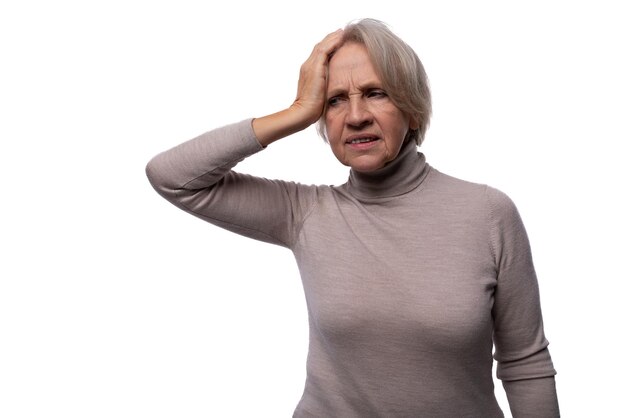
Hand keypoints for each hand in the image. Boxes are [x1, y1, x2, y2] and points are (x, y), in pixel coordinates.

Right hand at [252, 29, 343, 145]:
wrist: (303, 112)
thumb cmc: (312, 109)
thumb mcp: (320, 94)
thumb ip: (325, 86)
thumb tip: (335, 87)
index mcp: (308, 71)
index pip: (319, 54)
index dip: (328, 46)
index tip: (338, 41)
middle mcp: (307, 66)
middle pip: (320, 47)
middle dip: (330, 39)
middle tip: (341, 32)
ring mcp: (310, 66)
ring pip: (322, 46)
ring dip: (333, 37)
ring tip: (342, 32)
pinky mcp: (315, 68)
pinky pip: (325, 50)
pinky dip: (333, 42)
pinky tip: (341, 38)